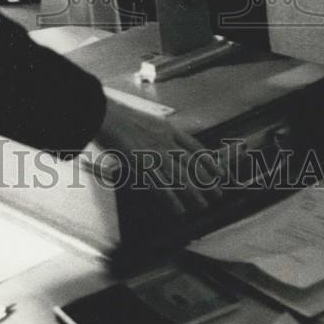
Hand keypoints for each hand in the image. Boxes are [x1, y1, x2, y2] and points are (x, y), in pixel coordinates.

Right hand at [95, 98, 223, 214]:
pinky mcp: (140, 163)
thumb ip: (157, 133)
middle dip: (207, 180)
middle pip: (191, 163)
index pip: (195, 147)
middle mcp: (165, 141)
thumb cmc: (118, 117)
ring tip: (204, 206)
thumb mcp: (145, 120)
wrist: (102, 113)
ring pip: (179, 176)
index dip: (209, 161)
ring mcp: (153, 152)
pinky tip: (179, 210)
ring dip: (194, 193)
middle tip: (218, 194)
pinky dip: (171, 200)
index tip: (220, 172)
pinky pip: (159, 185)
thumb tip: (164, 143)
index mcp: (167, 129)